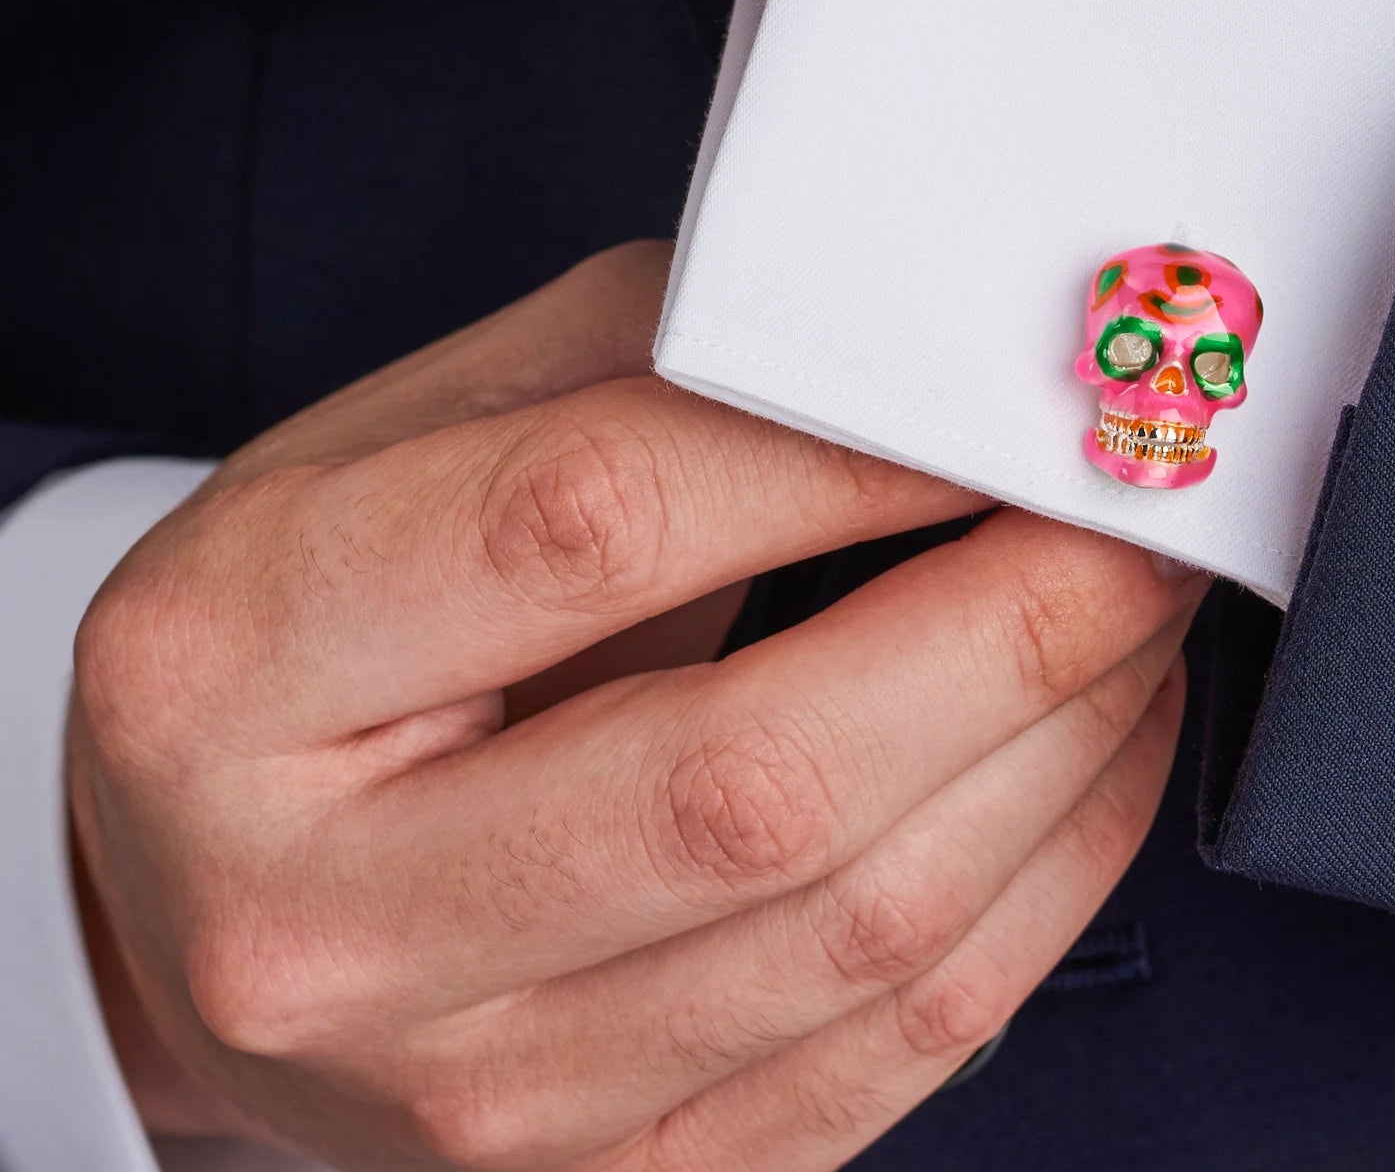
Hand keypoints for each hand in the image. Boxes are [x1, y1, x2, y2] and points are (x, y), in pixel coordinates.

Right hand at [70, 243, 1198, 1168]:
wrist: (215, 898)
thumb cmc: (312, 639)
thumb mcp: (396, 445)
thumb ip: (636, 364)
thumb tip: (897, 337)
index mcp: (234, 675)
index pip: (594, 531)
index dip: (845, 451)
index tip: (1004, 400)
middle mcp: (336, 926)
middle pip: (759, 778)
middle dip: (1016, 622)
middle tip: (1141, 510)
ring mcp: (482, 1096)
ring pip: (866, 928)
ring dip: (1066, 741)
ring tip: (1138, 607)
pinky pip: (904, 1042)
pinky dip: (1050, 876)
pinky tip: (1095, 747)